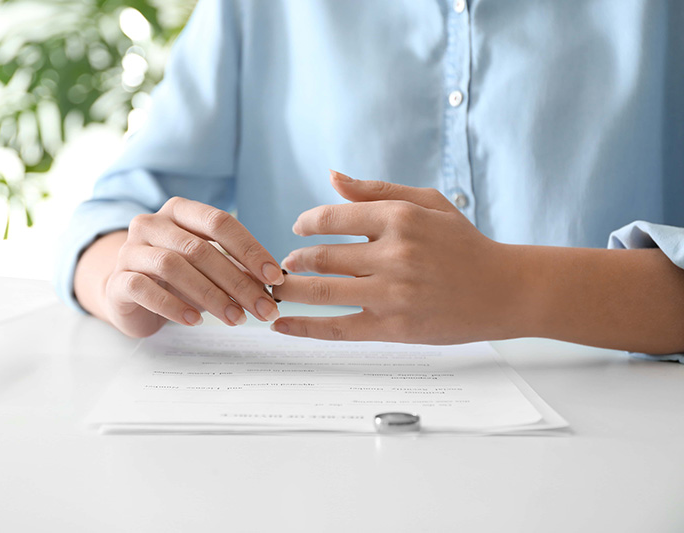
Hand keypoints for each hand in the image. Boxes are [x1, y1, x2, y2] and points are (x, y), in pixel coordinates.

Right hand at [103, 197, 284, 337]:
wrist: (127, 295)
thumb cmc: (176, 277)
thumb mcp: (208, 267)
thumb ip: (235, 269)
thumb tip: (271, 283)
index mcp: (180, 211)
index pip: (219, 222)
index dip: (250, 249)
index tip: (274, 278)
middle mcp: (152, 224)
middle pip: (200, 248)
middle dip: (237, 281)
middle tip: (263, 308)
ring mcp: (130, 250)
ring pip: (173, 267)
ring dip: (211, 295)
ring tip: (236, 319)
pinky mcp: (118, 280)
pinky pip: (144, 289)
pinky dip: (174, 306)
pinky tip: (196, 321)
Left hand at [271, 171, 520, 343]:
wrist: (505, 291)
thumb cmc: (464, 244)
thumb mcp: (428, 203)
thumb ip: (377, 190)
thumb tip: (332, 176)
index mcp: (400, 219)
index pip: (332, 218)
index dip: (306, 224)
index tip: (298, 230)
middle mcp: (393, 255)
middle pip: (322, 257)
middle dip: (295, 260)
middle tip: (284, 264)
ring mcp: (392, 294)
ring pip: (322, 291)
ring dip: (290, 290)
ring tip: (276, 288)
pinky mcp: (393, 328)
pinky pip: (337, 328)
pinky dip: (304, 328)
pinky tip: (280, 325)